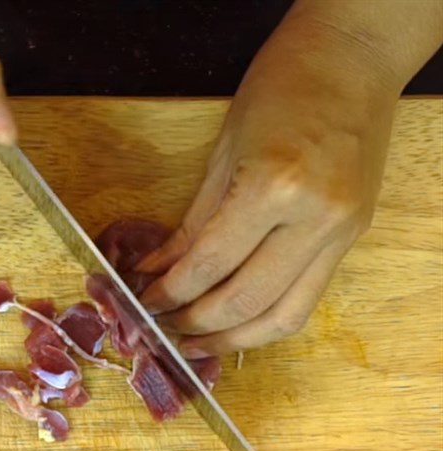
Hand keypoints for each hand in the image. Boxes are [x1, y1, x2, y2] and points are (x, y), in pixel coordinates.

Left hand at [138, 11, 401, 356]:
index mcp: (275, 188)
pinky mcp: (352, 240)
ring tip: (196, 344)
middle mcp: (315, 220)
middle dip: (196, 324)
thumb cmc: (281, 87)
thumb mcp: (223, 152)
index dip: (169, 293)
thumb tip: (155, 271)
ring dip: (234, 340)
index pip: (209, 265)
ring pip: (284, 317)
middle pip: (246, 303)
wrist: (355, 57)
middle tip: (164, 328)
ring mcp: (341, 234)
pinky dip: (266, 320)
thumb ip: (191, 224)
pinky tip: (235, 324)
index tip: (144, 302)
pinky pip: (305, 300)